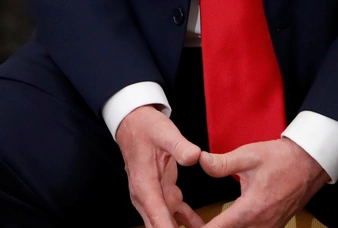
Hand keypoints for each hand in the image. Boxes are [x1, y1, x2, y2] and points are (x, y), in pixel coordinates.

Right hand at [116, 105, 206, 227]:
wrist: (134, 121)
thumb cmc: (146, 127)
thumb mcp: (165, 132)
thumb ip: (180, 146)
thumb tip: (196, 156)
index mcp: (144, 184)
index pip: (157, 216)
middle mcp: (145, 195)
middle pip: (158, 225)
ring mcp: (153, 195)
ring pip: (165, 222)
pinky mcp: (161, 192)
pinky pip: (174, 213)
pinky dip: (187, 222)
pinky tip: (203, 226)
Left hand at [199, 139, 327, 227]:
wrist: (310, 164)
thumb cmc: (282, 159)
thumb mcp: (249, 156)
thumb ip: (222, 163)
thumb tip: (200, 161)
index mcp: (252, 208)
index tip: (186, 226)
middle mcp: (261, 223)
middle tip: (188, 221)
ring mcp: (268, 227)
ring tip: (201, 222)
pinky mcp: (272, 226)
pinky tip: (225, 223)